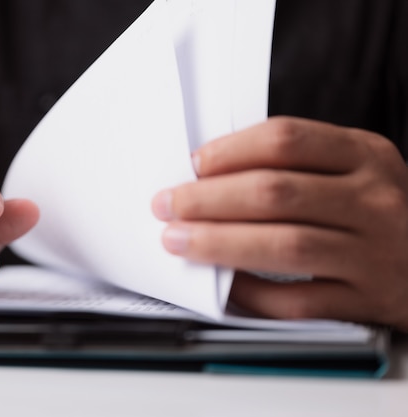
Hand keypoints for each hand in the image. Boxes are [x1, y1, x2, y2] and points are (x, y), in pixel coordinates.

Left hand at [152, 116, 407, 329]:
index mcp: (364, 156)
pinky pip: (299, 299)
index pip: (286, 140)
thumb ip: (298, 166)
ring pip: (283, 245)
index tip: (193, 164)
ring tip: (178, 240)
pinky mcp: (368, 300)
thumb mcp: (356, 170)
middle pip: (274, 193)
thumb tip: (213, 177)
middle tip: (168, 204)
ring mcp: (373, 252)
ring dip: (219, 242)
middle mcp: (372, 200)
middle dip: (208, 199)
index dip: (230, 151)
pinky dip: (255, 293)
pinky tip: (225, 285)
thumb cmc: (382, 212)